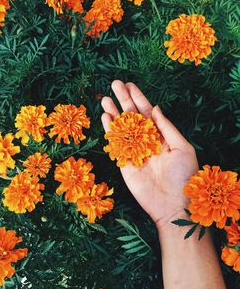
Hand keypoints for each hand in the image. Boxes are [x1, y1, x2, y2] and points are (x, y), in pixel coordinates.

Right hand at [101, 80, 198, 229]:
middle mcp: (146, 141)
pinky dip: (109, 131)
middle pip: (132, 116)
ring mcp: (134, 151)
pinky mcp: (124, 163)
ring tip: (105, 98)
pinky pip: (115, 144)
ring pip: (122, 128)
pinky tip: (105, 117)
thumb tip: (156, 108)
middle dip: (124, 100)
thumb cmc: (184, 175)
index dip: (139, 97)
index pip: (148, 112)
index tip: (130, 85)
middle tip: (115, 84)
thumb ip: (167, 127)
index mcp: (161, 135)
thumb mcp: (182, 147)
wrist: (173, 205)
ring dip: (114, 113)